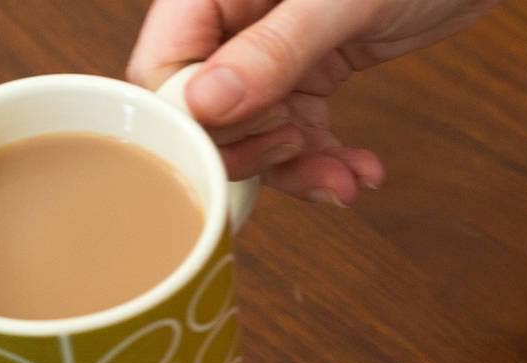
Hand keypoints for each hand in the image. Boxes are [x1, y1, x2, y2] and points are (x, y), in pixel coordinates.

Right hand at [128, 0, 496, 204]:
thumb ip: (274, 50)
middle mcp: (238, 20)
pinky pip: (301, 131)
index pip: (165, 64)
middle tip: (298, 152)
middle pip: (209, 112)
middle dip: (256, 152)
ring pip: (259, 134)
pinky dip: (329, 159)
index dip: (188, 120)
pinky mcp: (312, 71)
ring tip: (346, 180)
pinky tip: (361, 170)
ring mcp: (274, 49)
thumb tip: (207, 103)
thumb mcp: (340, 1)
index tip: (226, 152)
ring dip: (302, 169)